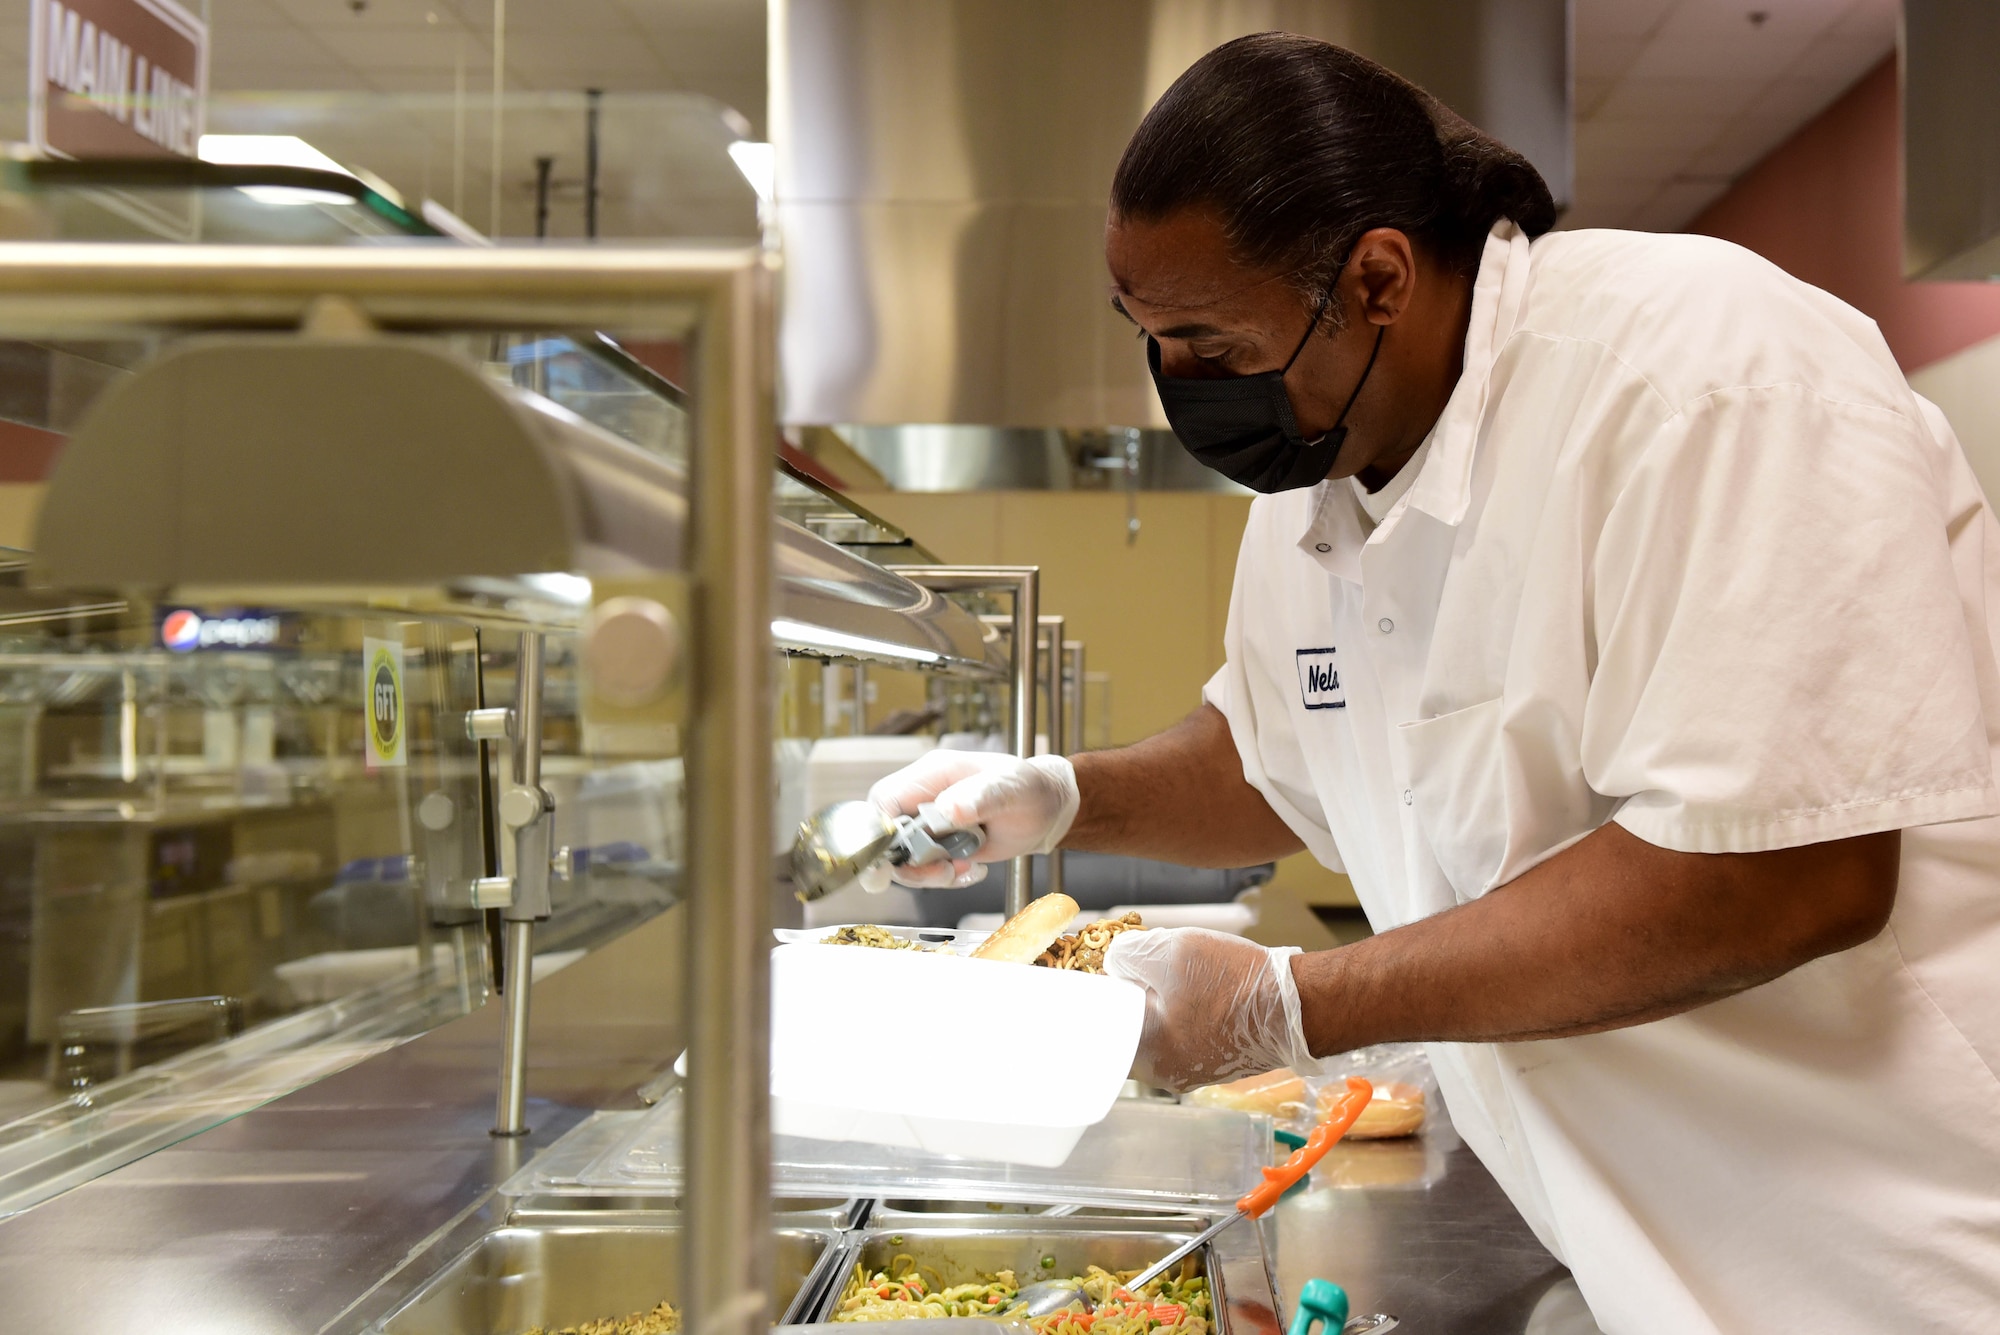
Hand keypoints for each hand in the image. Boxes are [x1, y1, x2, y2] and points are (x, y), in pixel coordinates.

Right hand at [866, 749, 1079, 887]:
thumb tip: (948, 809)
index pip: (884, 801)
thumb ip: (980, 797)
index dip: (880, 832)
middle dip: (911, 863)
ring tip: (965, 867)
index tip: (891, 861)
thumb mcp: (1010, 789)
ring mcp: (930, 823)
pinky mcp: (940, 844)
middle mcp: (924, 798)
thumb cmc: (1031, 789)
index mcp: (932, 774)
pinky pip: (925, 869)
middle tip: (945, 872)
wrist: (1047, 810)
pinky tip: (973, 870)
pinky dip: (945, 878)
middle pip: (889, 836)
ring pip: (905, 858)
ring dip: (930, 874)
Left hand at [1103, 927, 1320, 1090]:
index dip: (1097, 995)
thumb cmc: (1232, 980)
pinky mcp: (1213, 1068)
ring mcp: (1190, 1075)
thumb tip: (1116, 964)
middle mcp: (1163, 1074)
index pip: (1099, 1025)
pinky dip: (1179, 1018)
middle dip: (1127, 1000)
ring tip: (1170, 978)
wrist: (1296, 1007)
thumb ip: (1128, 956)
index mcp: (1145, 1050)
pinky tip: (1197, 994)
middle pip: (1124, 1033)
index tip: (1098, 975)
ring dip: (1154, 1008)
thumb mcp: (1170, 950)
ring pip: (1153, 1036)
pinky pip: (1180, 1041)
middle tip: (1134, 970)